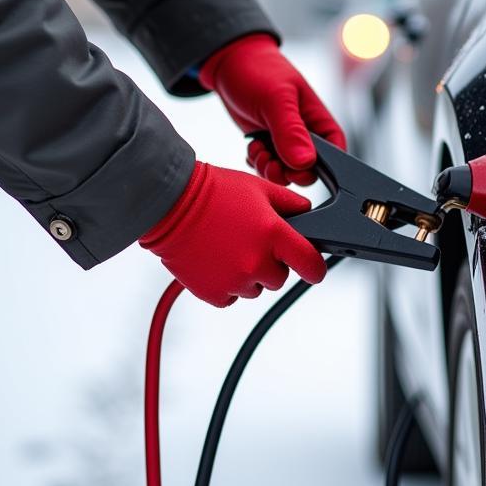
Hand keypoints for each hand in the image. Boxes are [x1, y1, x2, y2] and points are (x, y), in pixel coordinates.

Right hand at [140, 162, 326, 306]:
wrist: (171, 205)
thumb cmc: (214, 192)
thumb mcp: (260, 188)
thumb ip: (290, 203)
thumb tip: (307, 212)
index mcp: (274, 235)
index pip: (311, 265)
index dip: (314, 268)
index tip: (312, 269)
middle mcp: (257, 262)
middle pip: (280, 278)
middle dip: (271, 264)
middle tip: (250, 243)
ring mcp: (235, 280)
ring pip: (255, 288)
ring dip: (248, 274)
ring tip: (228, 248)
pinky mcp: (214, 293)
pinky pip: (231, 297)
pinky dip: (226, 284)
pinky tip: (216, 261)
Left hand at [199, 33, 346, 185]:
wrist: (229, 63)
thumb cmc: (259, 71)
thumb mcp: (276, 99)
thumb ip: (291, 131)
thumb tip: (305, 163)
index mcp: (320, 122)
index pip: (335, 156)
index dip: (319, 168)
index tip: (295, 167)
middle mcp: (307, 135)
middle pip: (308, 171)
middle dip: (287, 172)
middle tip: (269, 160)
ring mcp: (286, 141)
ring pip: (286, 172)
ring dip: (269, 168)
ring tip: (257, 148)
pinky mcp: (268, 144)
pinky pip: (268, 167)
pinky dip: (258, 162)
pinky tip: (252, 146)